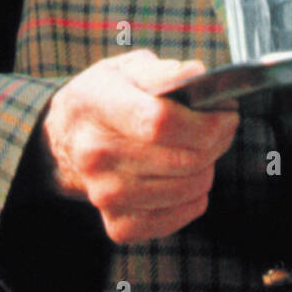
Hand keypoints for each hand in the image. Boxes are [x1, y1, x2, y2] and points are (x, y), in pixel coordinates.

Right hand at [42, 49, 238, 243]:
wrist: (65, 138)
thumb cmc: (106, 98)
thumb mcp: (126, 68)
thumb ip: (162, 71)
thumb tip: (195, 75)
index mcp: (97, 106)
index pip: (159, 122)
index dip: (204, 121)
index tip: (226, 113)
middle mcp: (95, 154)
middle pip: (180, 159)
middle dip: (217, 142)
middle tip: (223, 127)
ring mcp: (104, 194)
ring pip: (184, 190)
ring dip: (208, 169)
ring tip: (204, 149)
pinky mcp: (116, 223)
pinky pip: (173, 219)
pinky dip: (193, 201)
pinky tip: (189, 179)